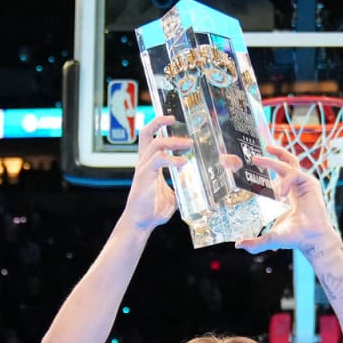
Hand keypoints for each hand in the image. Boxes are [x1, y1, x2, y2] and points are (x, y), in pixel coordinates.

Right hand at [120, 116, 184, 231]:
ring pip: (155, 143)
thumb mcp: (175, 195)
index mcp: (149, 163)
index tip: (173, 119)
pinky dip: (172, 159)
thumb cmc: (154, 210)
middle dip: (159, 122)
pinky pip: (158, 160)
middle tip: (175, 118)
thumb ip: (185, 186)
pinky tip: (183, 162)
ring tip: (188, 144)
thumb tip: (202, 184)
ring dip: (173, 141)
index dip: (159, 125)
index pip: (150, 137)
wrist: (140, 224)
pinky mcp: (145, 177)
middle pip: (146, 132)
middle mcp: (144, 162)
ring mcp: (143, 168)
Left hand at [234, 147, 338, 256]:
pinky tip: (280, 193)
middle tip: (254, 154)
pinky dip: (285, 181)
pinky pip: (294, 174)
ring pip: (289, 163)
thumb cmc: (295, 237)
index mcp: (288, 193)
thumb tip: (238, 245)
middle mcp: (296, 185)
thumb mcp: (271, 237)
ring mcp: (304, 183)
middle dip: (274, 153)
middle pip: (287, 161)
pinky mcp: (310, 183)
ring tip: (257, 160)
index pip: (279, 173)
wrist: (311, 239)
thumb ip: (255, 242)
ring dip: (272, 161)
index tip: (253, 161)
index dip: (268, 165)